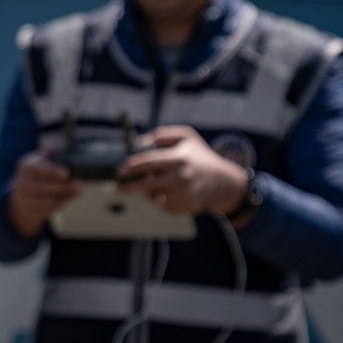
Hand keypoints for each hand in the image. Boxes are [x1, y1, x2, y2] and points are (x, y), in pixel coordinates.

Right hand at [7, 150, 82, 237]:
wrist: (23, 195)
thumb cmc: (38, 175)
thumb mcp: (42, 160)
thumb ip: (52, 153)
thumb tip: (60, 145)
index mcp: (25, 165)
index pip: (37, 168)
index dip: (52, 171)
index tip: (66, 173)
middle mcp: (21, 182)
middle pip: (42, 187)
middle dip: (63, 187)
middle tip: (78, 185)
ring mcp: (23, 198)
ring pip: (45, 200)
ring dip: (63, 196)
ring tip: (76, 190)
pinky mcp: (28, 210)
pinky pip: (46, 209)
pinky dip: (58, 204)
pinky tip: (65, 198)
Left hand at [116, 126, 246, 216]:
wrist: (224, 183)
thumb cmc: (201, 157)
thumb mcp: (186, 136)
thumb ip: (162, 134)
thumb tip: (139, 142)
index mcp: (179, 158)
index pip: (149, 162)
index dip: (132, 166)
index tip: (120, 169)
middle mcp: (181, 177)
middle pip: (146, 184)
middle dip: (128, 186)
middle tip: (117, 186)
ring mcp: (183, 194)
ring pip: (153, 196)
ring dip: (148, 192)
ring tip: (157, 183)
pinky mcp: (184, 208)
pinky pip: (162, 205)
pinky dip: (160, 199)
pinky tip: (170, 192)